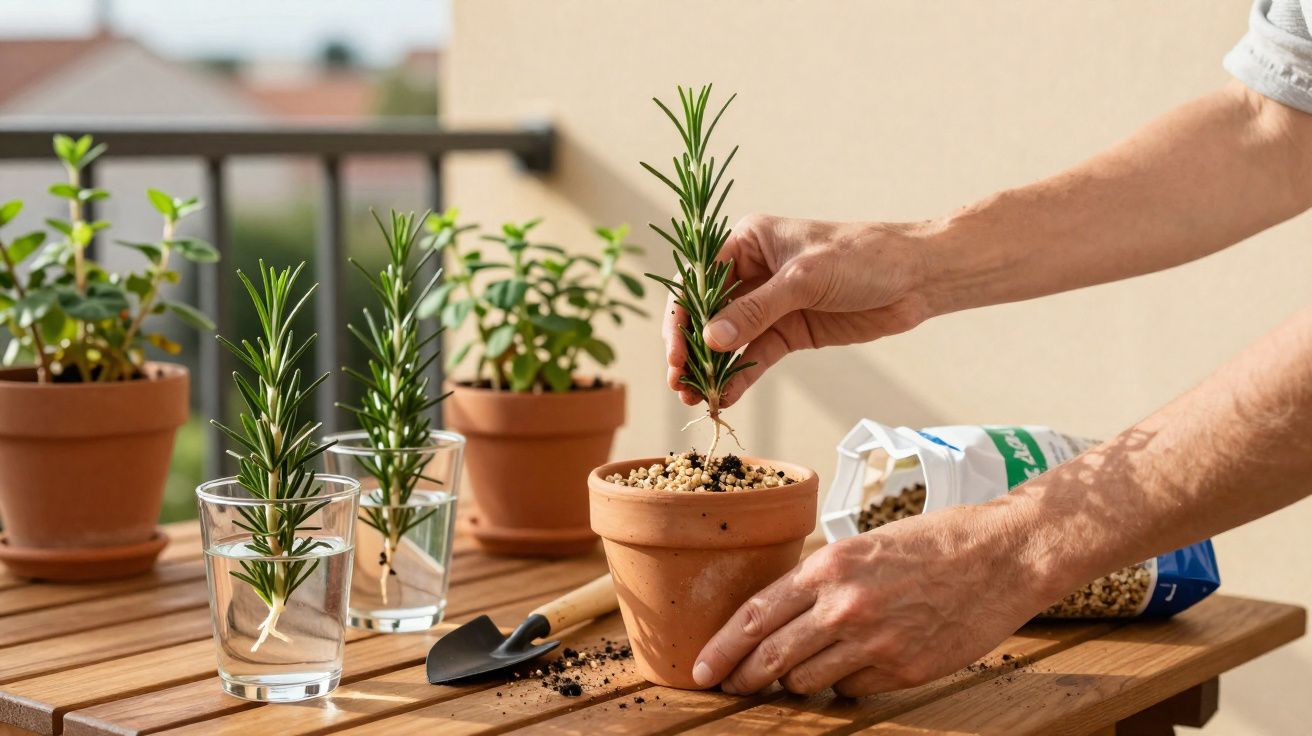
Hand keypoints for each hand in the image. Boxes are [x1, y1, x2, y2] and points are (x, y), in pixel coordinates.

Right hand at [663, 214, 934, 406]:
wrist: (918, 278)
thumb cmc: (863, 257)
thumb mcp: (805, 279)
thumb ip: (756, 310)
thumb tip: (711, 340)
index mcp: (746, 243)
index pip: (698, 281)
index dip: (681, 318)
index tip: (677, 354)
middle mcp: (752, 273)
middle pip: (706, 314)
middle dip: (691, 350)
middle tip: (681, 384)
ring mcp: (770, 305)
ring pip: (727, 341)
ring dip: (711, 369)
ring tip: (696, 399)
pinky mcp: (789, 332)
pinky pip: (754, 358)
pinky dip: (739, 378)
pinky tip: (725, 399)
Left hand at [690, 499, 1054, 696]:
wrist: (1001, 555)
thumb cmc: (932, 543)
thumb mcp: (863, 546)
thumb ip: (821, 581)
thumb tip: (779, 619)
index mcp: (829, 566)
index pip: (755, 616)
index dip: (722, 647)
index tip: (701, 669)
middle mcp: (845, 606)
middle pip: (771, 657)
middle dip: (743, 677)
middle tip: (728, 687)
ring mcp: (876, 641)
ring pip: (807, 681)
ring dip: (797, 681)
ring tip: (802, 670)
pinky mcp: (905, 669)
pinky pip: (852, 689)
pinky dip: (845, 683)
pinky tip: (859, 665)